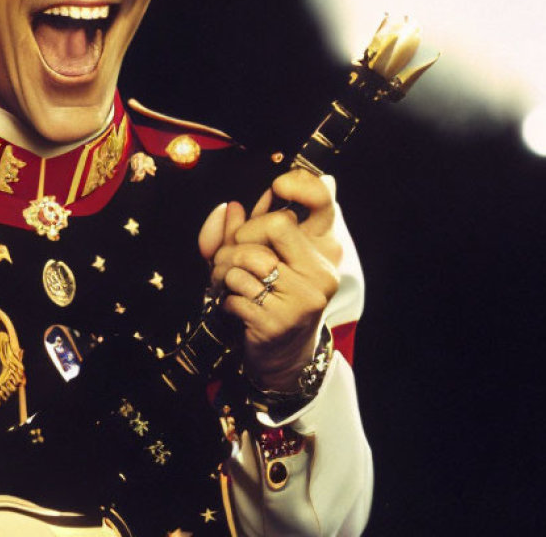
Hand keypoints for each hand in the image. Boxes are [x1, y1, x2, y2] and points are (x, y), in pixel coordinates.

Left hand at [198, 170, 341, 391]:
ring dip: (222, 273)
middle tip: (227, 260)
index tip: (278, 186)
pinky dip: (225, 299)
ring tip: (225, 284)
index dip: (301, 186)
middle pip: (272, 226)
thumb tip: (230, 206)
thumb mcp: (259, 259)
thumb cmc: (270, 299)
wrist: (283, 358)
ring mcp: (302, 300)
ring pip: (246, 261)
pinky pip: (236, 293)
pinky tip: (234, 307)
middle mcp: (320, 274)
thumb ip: (242, 231)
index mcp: (323, 253)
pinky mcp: (279, 323)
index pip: (320, 204)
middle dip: (238, 240)